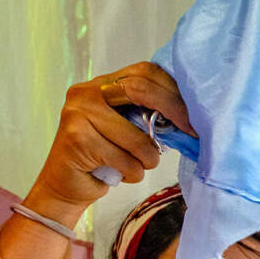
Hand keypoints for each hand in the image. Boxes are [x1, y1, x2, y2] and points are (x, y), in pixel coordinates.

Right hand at [24, 64, 196, 222]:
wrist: (65, 186)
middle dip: (173, 112)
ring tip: (143, 165)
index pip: (145, 71)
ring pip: (136, 136)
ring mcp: (77, 113)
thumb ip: (147, 113)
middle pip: (140, 90)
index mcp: (102, 83)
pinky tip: (123, 174)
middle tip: (190, 132)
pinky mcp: (76, 139)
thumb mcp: (128, 127)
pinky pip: (124, 159)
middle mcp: (86, 91)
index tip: (194, 115)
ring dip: (149, 158)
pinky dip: (133, 173)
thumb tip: (188, 115)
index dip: (173, 91)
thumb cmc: (103, 158)